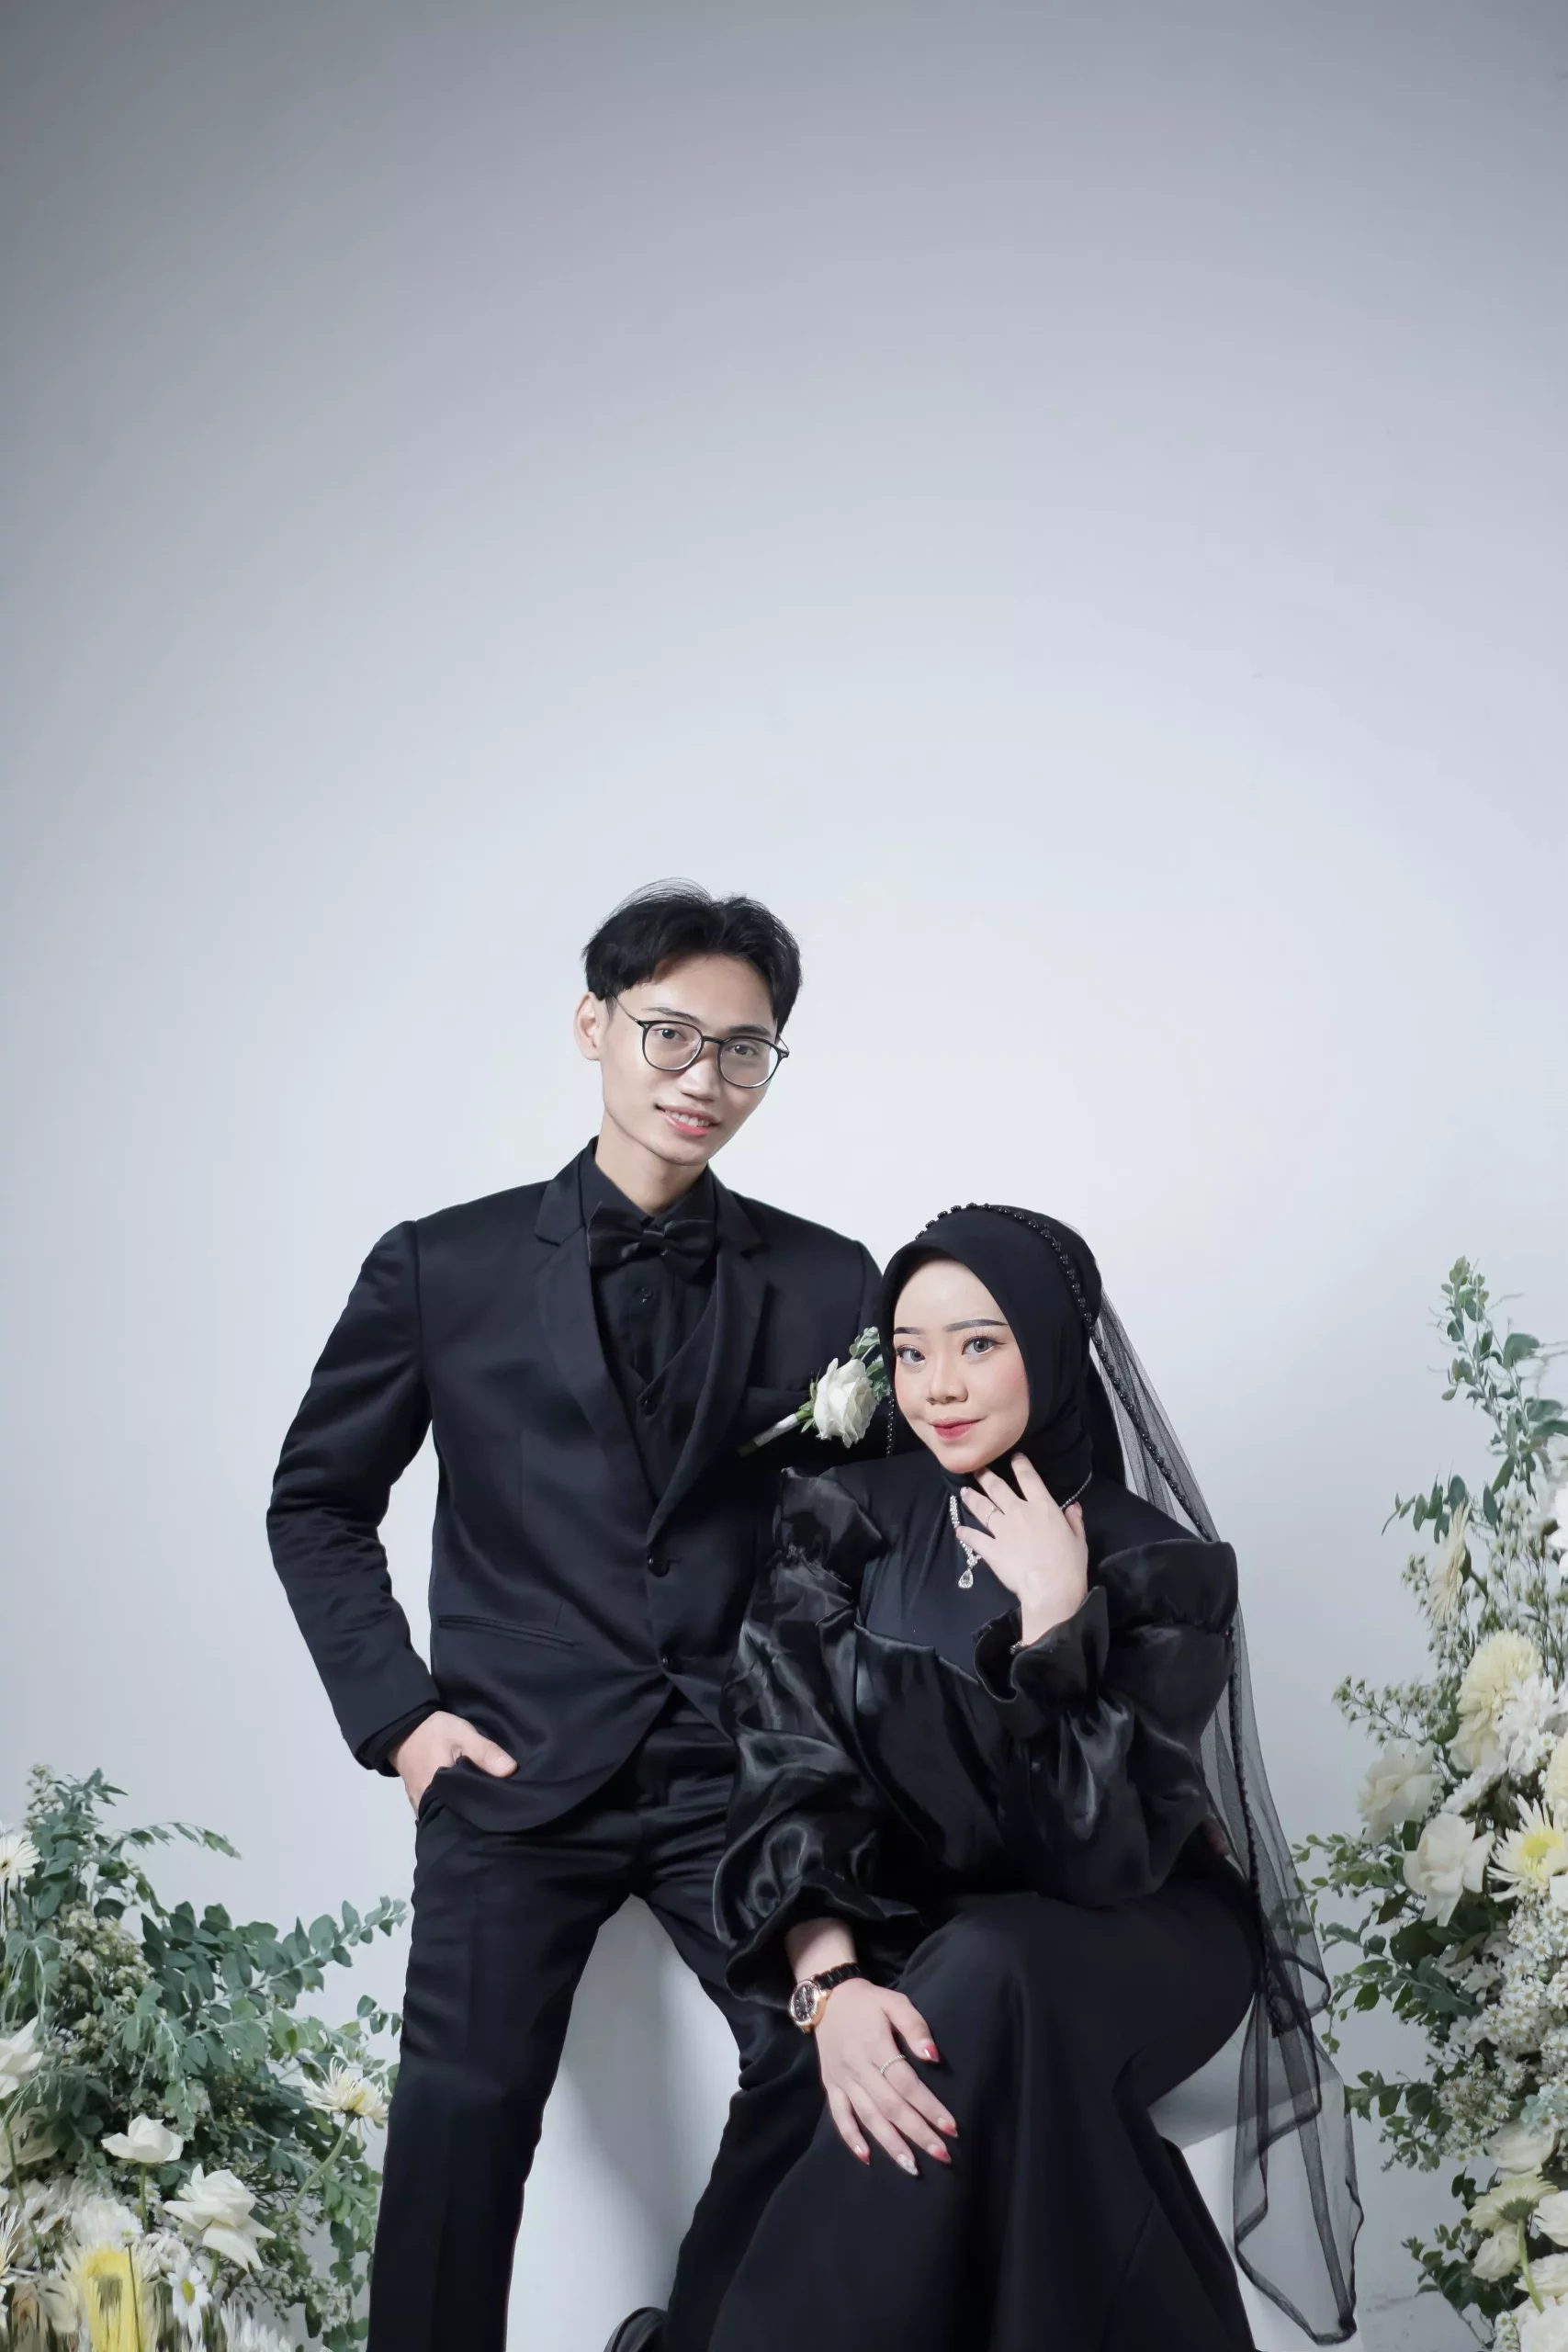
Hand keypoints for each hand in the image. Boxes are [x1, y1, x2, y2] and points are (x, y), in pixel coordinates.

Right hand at [392, 1710, 516, 1812]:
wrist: (403, 1730)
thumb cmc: (433, 1734)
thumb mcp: (463, 1735)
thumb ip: (485, 1752)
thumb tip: (511, 1771)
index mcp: (438, 1793)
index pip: (466, 1814)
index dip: (486, 1814)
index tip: (505, 1812)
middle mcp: (427, 1807)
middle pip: (457, 1821)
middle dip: (477, 1819)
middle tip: (501, 1815)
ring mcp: (422, 1809)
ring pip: (448, 1820)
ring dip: (464, 1817)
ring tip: (488, 1815)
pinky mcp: (420, 1805)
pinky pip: (439, 1815)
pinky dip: (453, 1813)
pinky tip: (468, 1810)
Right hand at [810, 1978, 956, 2175]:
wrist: (828, 1998)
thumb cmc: (869, 2002)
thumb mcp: (895, 2002)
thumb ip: (914, 2025)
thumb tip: (933, 2056)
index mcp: (875, 2045)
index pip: (906, 2083)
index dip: (929, 2106)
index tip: (951, 2127)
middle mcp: (858, 2067)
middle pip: (890, 2106)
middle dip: (917, 2133)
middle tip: (942, 2155)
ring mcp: (843, 2079)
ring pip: (868, 2117)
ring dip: (890, 2144)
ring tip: (912, 2166)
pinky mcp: (832, 2086)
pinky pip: (839, 2116)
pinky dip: (851, 2138)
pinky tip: (866, 2158)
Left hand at [958, 1455, 1088, 1643]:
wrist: (1050, 1588)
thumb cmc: (1069, 1564)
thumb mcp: (1078, 1539)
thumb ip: (1075, 1520)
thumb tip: (1073, 1506)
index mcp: (1043, 1507)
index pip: (1029, 1478)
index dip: (1020, 1465)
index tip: (1014, 1457)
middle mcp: (1019, 1512)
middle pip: (998, 1488)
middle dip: (986, 1476)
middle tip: (977, 1469)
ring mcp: (1002, 1529)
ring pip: (982, 1508)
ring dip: (972, 1498)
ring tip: (964, 1492)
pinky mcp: (991, 1548)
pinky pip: (974, 1538)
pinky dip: (966, 1533)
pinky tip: (959, 1530)